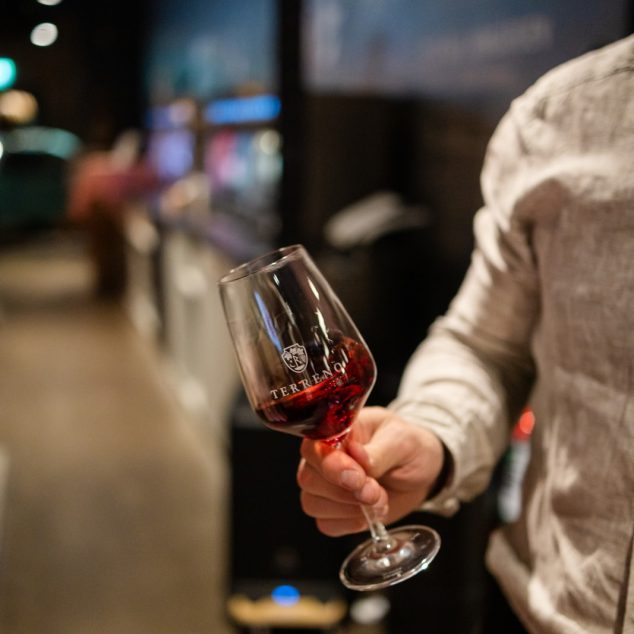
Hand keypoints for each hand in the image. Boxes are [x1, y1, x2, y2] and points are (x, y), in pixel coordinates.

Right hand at [297, 406, 444, 535]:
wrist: (424, 471)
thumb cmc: (409, 446)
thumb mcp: (402, 441)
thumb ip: (379, 450)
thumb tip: (357, 455)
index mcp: (337, 432)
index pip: (313, 448)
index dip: (331, 466)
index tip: (358, 478)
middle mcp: (324, 458)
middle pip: (308, 478)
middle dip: (344, 491)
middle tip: (376, 491)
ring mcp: (326, 485)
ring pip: (313, 503)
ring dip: (348, 509)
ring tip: (379, 500)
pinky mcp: (334, 510)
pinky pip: (325, 524)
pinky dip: (349, 524)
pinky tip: (369, 514)